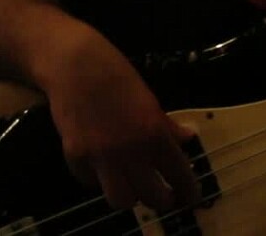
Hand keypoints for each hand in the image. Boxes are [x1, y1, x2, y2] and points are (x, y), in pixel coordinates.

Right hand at [42, 24, 201, 212]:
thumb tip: (187, 138)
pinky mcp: (75, 157)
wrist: (74, 64)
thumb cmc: (116, 74)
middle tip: (163, 197)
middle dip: (161, 200)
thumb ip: (166, 124)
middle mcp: (130, 150)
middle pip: (151, 197)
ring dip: (129, 195)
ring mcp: (100, 157)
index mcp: (154, 133)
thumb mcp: (148, 98)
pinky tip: (101, 167)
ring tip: (132, 185)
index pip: (178, 173)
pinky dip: (98, 179)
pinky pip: (91, 182)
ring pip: (120, 200)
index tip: (191, 198)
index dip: (188, 191)